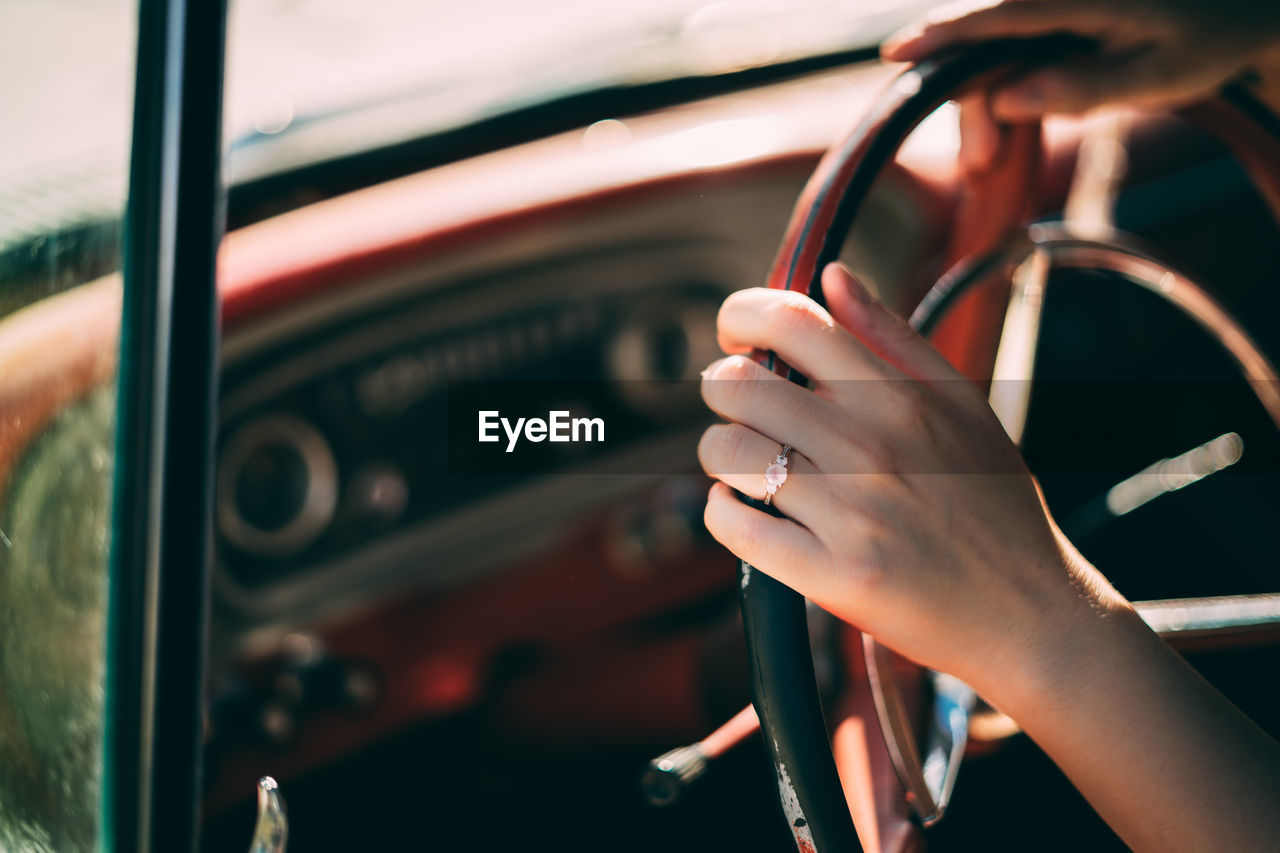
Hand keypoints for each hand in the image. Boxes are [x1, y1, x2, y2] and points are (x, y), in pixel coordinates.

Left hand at [698, 263, 1131, 706]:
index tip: (735, 336)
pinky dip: (724, 513)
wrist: (1029, 615)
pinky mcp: (832, 575)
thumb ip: (891, 336)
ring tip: (746, 466)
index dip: (741, 315)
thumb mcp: (962, 404)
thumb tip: (832, 275)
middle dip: (720, 390)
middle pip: (738, 385)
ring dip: (718, 454)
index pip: (790, 321)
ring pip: (725, 452)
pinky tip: (748, 512)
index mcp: (899, 397)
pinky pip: (734, 524)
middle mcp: (870, 446)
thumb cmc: (993, 507)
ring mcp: (850, 512)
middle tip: (739, 411)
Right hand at [882, 0, 1279, 170]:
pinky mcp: (1052, 16)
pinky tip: (1009, 118)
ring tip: (990, 159)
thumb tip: (1007, 98)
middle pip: (988, 44)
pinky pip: (1009, 50)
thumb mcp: (1155, 77)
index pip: (1003, 14)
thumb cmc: (1203, 44)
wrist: (1236, 15)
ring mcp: (1054, 5)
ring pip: (993, 53)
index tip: (896, 52)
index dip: (946, 32)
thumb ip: (1082, 88)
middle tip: (979, 167)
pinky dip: (1000, 89)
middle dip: (973, 105)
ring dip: (984, 105)